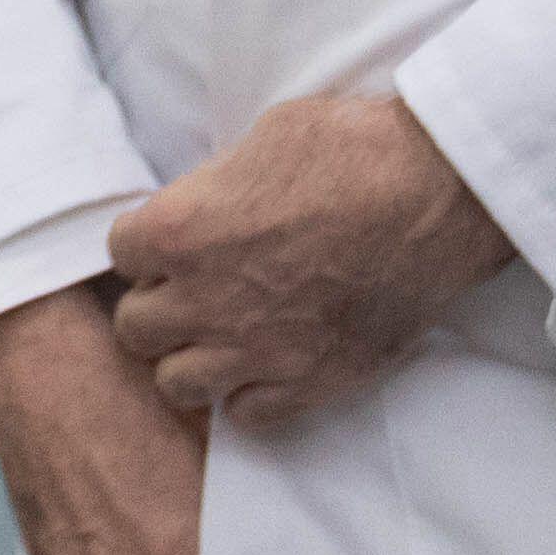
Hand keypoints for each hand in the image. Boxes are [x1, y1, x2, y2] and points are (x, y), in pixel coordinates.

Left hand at [108, 96, 514, 427]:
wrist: (437, 195)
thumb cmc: (352, 148)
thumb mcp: (261, 139)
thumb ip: (216, 187)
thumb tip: (208, 204)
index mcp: (181, 230)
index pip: (119, 253)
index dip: (147, 245)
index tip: (174, 241)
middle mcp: (206, 299)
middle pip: (135, 328)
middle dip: (157, 306)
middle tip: (192, 290)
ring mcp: (257, 348)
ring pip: (177, 384)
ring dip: (191, 359)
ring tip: (220, 336)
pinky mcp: (311, 381)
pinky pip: (248, 415)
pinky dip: (249, 394)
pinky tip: (268, 365)